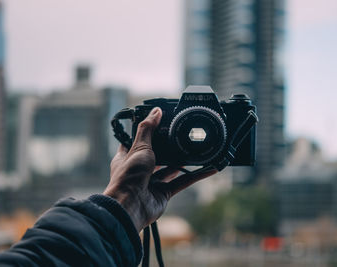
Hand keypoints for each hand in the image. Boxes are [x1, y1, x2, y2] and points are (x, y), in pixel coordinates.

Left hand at [103, 107, 216, 231]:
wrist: (131, 206)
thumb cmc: (129, 176)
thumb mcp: (139, 146)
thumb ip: (148, 129)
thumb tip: (156, 111)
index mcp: (127, 157)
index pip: (137, 142)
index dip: (147, 134)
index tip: (160, 125)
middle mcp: (139, 170)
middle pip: (157, 156)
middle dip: (168, 149)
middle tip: (182, 137)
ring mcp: (151, 183)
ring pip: (171, 170)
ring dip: (183, 162)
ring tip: (196, 150)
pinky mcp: (164, 194)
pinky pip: (182, 182)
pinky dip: (195, 176)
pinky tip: (208, 169)